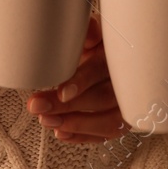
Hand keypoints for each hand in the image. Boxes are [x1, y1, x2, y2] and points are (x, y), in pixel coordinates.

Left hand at [25, 18, 126, 143]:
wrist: (120, 57)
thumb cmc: (104, 46)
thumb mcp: (98, 33)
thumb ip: (91, 32)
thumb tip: (89, 35)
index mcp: (118, 56)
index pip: (101, 70)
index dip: (82, 82)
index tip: (62, 93)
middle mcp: (127, 82)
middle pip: (101, 98)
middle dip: (67, 107)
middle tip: (39, 107)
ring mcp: (128, 105)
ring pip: (107, 122)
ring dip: (75, 125)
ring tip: (47, 121)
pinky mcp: (123, 121)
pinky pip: (106, 134)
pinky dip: (83, 136)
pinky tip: (62, 132)